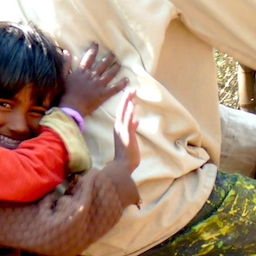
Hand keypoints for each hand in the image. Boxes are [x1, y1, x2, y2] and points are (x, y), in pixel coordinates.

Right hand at [58, 43, 126, 116]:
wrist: (71, 106)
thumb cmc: (65, 92)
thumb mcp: (63, 75)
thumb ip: (65, 63)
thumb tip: (66, 51)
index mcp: (83, 71)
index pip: (90, 56)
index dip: (94, 49)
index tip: (96, 44)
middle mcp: (92, 75)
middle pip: (103, 63)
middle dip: (109, 57)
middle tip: (113, 54)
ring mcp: (99, 84)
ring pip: (110, 73)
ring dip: (116, 67)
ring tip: (119, 64)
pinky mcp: (103, 94)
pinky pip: (115, 87)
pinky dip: (122, 83)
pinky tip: (127, 80)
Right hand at [104, 92, 140, 206]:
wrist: (122, 166)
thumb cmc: (126, 154)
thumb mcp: (130, 138)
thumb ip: (132, 128)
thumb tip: (136, 121)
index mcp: (119, 128)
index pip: (122, 112)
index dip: (125, 102)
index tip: (130, 94)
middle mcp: (118, 127)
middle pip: (122, 109)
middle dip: (126, 99)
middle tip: (131, 89)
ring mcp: (121, 131)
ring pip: (124, 113)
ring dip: (127, 102)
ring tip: (131, 93)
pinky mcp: (126, 135)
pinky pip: (127, 121)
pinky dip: (129, 112)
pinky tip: (132, 104)